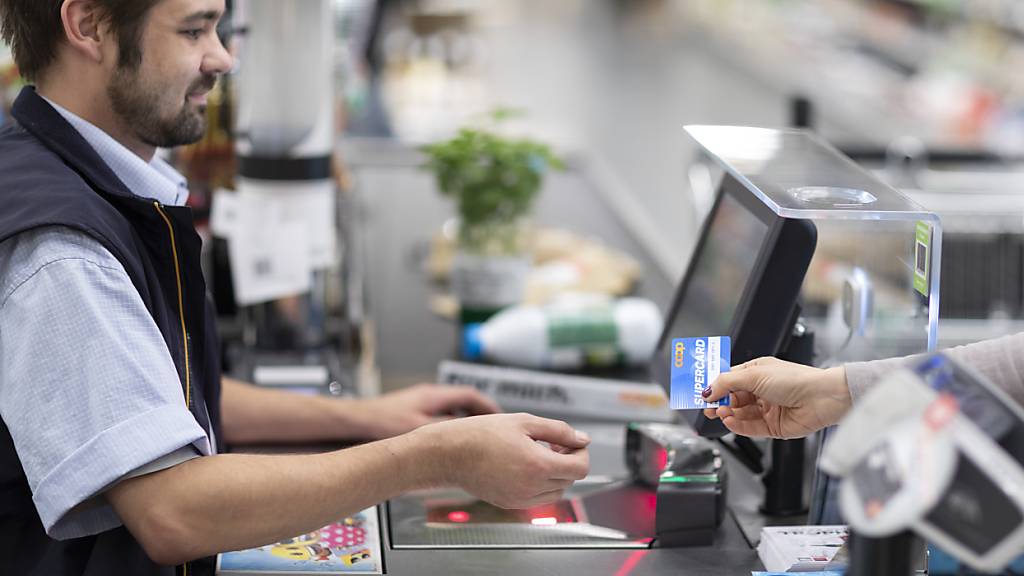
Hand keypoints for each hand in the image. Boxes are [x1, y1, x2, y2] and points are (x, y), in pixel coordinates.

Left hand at [355, 384, 500, 438]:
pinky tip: (450, 441)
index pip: (472, 396)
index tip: (501, 418)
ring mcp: (421, 403)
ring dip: (466, 420)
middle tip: (494, 428)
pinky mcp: (412, 412)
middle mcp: (430, 396)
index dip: (489, 407)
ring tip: (477, 436)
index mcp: (436, 396)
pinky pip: (440, 416)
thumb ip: (448, 430)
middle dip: (481, 414)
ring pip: (452, 409)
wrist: (357, 420)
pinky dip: (451, 426)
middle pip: (465, 401)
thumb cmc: (384, 422)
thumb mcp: (422, 429)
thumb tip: (472, 433)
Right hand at [414, 413, 590, 508]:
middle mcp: (532, 487)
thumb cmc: (481, 434)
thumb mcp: (524, 422)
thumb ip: (559, 430)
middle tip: (551, 442)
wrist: (449, 454)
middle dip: (567, 460)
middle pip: (570, 479)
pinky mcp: (510, 504)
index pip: (580, 467)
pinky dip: (540, 483)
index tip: (570, 441)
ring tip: (536, 452)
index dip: (580, 452)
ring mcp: (520, 499)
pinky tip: (524, 464)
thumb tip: (582, 439)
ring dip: (555, 473)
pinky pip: (538, 498)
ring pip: (556, 491)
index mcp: (538, 465)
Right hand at [701, 357, 851, 438]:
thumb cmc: (796, 380)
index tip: (703, 391)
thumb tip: (709, 389)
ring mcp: (768, 408)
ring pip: (740, 414)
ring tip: (719, 413)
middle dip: (719, 402)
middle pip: (733, 398)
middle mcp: (763, 390)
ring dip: (728, 414)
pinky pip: (750, 427)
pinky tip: (730, 422)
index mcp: (758, 372)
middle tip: (707, 406)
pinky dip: (738, 425)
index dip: (716, 385)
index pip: (731, 379)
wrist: (821, 399)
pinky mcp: (773, 426)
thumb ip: (727, 383)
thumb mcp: (754, 375)